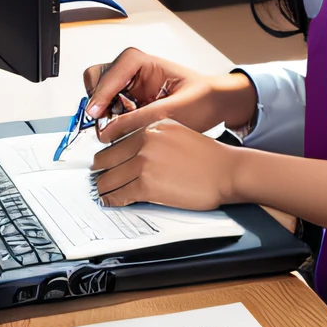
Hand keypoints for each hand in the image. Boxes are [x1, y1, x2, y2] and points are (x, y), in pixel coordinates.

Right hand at [83, 47, 256, 142]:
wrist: (217, 105)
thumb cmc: (203, 100)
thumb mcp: (174, 111)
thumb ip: (140, 119)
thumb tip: (109, 130)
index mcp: (143, 62)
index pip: (112, 71)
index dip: (101, 93)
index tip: (96, 114)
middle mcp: (132, 71)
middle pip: (97, 77)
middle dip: (98, 100)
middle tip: (106, 122)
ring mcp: (129, 86)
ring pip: (100, 94)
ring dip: (103, 112)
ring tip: (119, 129)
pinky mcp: (130, 103)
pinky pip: (109, 109)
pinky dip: (110, 121)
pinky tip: (125, 131)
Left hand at [92, 118, 239, 211]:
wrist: (226, 171)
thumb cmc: (207, 156)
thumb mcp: (177, 132)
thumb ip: (152, 137)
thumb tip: (131, 150)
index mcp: (151, 125)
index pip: (115, 140)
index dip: (106, 155)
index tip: (102, 163)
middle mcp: (145, 140)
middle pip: (106, 158)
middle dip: (101, 171)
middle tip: (99, 179)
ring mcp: (144, 163)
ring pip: (108, 178)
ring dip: (103, 188)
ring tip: (103, 192)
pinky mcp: (147, 185)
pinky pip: (118, 194)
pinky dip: (111, 200)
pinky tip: (112, 201)